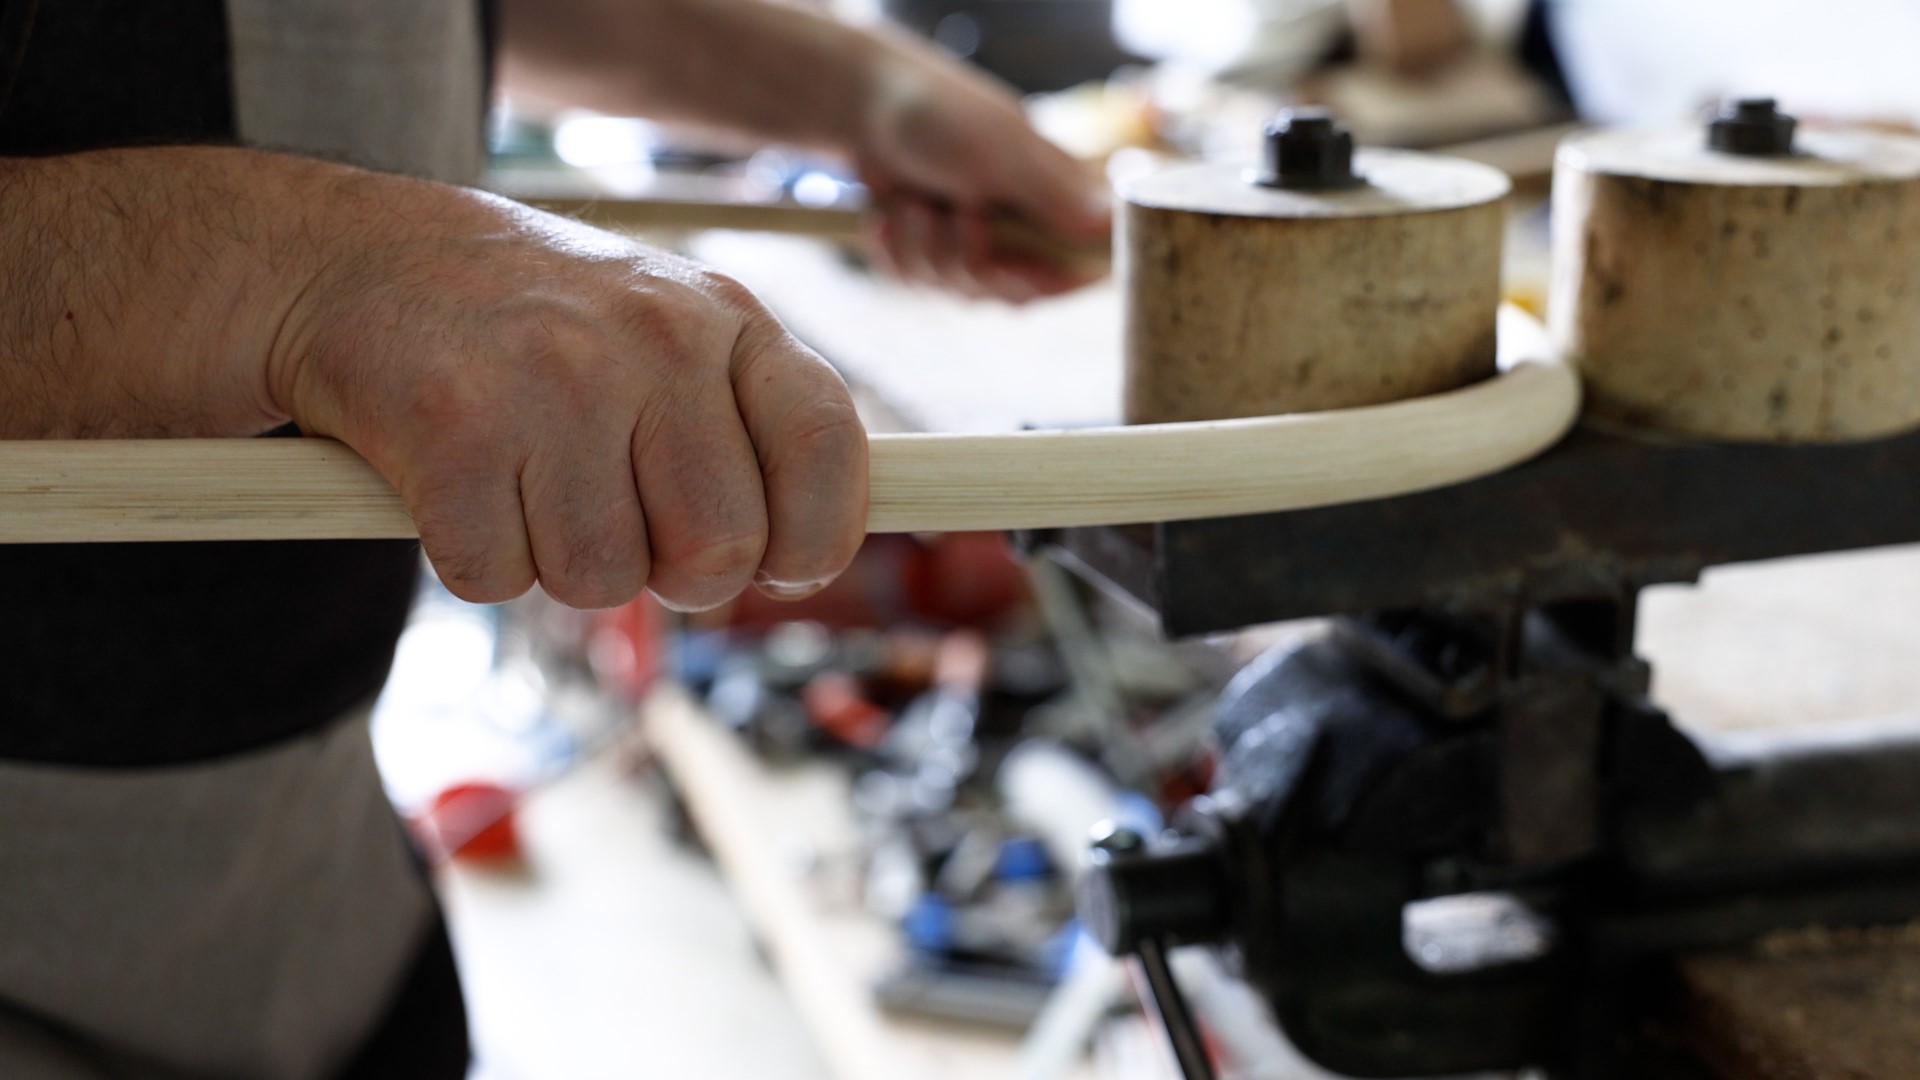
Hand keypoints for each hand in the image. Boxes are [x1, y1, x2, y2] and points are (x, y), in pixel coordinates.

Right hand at [272, 177, 867, 610]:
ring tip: (531, 482)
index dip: (813, 538)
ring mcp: (553, 379)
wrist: (363, 261)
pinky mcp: (452, 427)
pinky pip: (498, 578)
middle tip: (619, 518)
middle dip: (670, 571)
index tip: (777, 563)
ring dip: (561, 564)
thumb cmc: (545, 328)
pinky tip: (464, 484)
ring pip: (603, 581)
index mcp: (726, 318)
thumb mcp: (675, 335)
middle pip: (718, 551)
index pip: (825, 447)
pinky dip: (476, 559)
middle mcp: (654, 338)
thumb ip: (756, 432)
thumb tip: (814, 558)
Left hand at [849, 35, 1111, 301]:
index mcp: (1054, 201)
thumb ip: (1054, 193)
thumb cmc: (940, 116)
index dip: (1050, 281)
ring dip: (925, 247)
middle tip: (958, 212)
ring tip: (915, 199)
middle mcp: (1020, 228)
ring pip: (959, 292)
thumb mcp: (1002, 152)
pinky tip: (888, 215)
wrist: (861, 105)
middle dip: (972, 261)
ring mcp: (973, 243)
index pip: (1079, 270)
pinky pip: (917, 284)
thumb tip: (1112, 224)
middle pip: (1012, 294)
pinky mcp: (929, 252)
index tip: (1014, 264)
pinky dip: (896, 252)